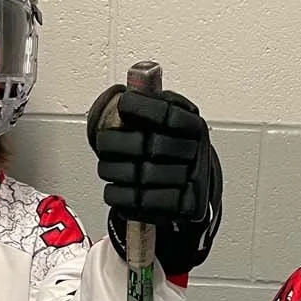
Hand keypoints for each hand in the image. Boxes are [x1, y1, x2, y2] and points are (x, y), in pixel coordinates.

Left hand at [87, 84, 222, 273]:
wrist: (192, 187)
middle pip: (149, 145)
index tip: (124, 104)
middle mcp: (198, 153)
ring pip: (142, 176)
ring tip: (106, 167)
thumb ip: (150, 104)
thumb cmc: (172, 150)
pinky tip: (114, 188)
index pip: (168, 114)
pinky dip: (119, 196)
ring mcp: (193, 182)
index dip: (142, 107)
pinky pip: (142, 203)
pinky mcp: (183, 208)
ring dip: (113, 171)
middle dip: (116, 144)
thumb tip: (129, 93)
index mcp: (194, 126)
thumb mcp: (169, 119)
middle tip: (103, 143)